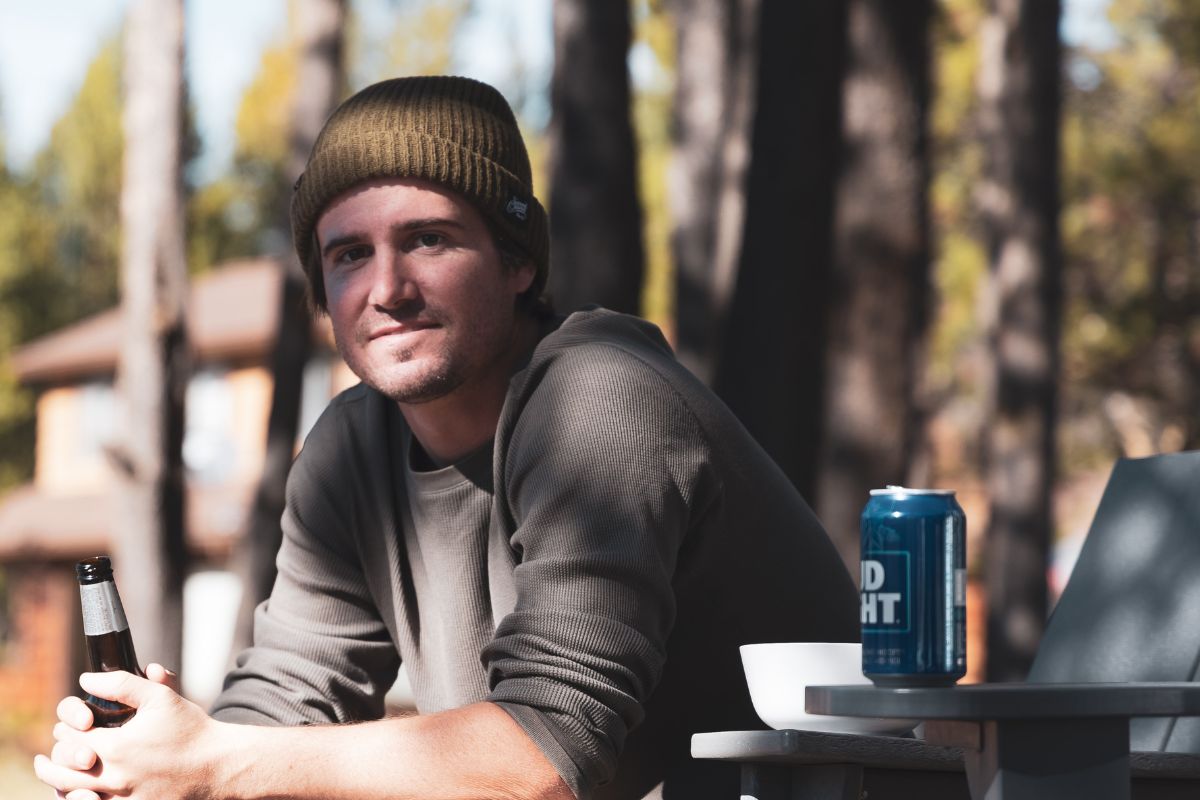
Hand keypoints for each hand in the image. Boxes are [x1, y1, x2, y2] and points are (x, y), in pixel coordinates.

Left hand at [34, 664, 218, 799]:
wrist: (218, 765)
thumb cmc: (191, 729)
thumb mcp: (160, 697)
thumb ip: (121, 684)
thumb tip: (86, 680)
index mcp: (115, 747)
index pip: (71, 737)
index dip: (68, 728)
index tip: (73, 725)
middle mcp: (113, 777)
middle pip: (62, 771)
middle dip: (52, 761)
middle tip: (44, 758)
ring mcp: (122, 798)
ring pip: (73, 795)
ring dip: (59, 784)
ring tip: (53, 777)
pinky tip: (81, 794)